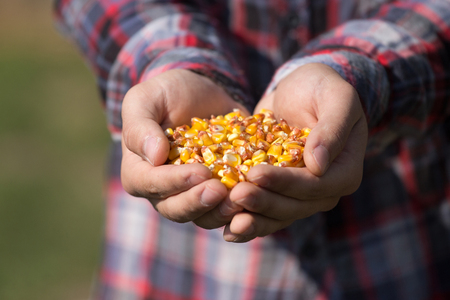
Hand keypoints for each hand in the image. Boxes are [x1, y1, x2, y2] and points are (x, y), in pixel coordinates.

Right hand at [121, 69, 248, 227]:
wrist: (202, 93)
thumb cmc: (166, 94)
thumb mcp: (147, 99)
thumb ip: (141, 126)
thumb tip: (153, 156)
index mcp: (139, 171)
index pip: (150, 184)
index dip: (174, 182)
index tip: (199, 172)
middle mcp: (163, 190)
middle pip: (176, 208)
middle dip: (198, 202)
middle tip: (219, 190)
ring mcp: (192, 194)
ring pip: (203, 216)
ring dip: (220, 211)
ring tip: (239, 199)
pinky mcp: (218, 192)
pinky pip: (227, 208)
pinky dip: (240, 207)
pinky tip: (256, 197)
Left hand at [222, 63, 367, 241]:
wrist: (300, 90)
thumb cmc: (321, 88)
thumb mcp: (336, 97)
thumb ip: (332, 127)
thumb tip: (319, 165)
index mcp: (345, 171)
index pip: (315, 185)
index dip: (285, 183)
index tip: (255, 173)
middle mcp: (325, 189)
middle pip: (294, 206)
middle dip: (264, 202)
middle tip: (235, 194)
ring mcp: (302, 195)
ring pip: (278, 215)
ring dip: (253, 218)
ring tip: (227, 215)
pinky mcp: (280, 193)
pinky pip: (266, 213)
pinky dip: (248, 222)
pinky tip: (228, 229)